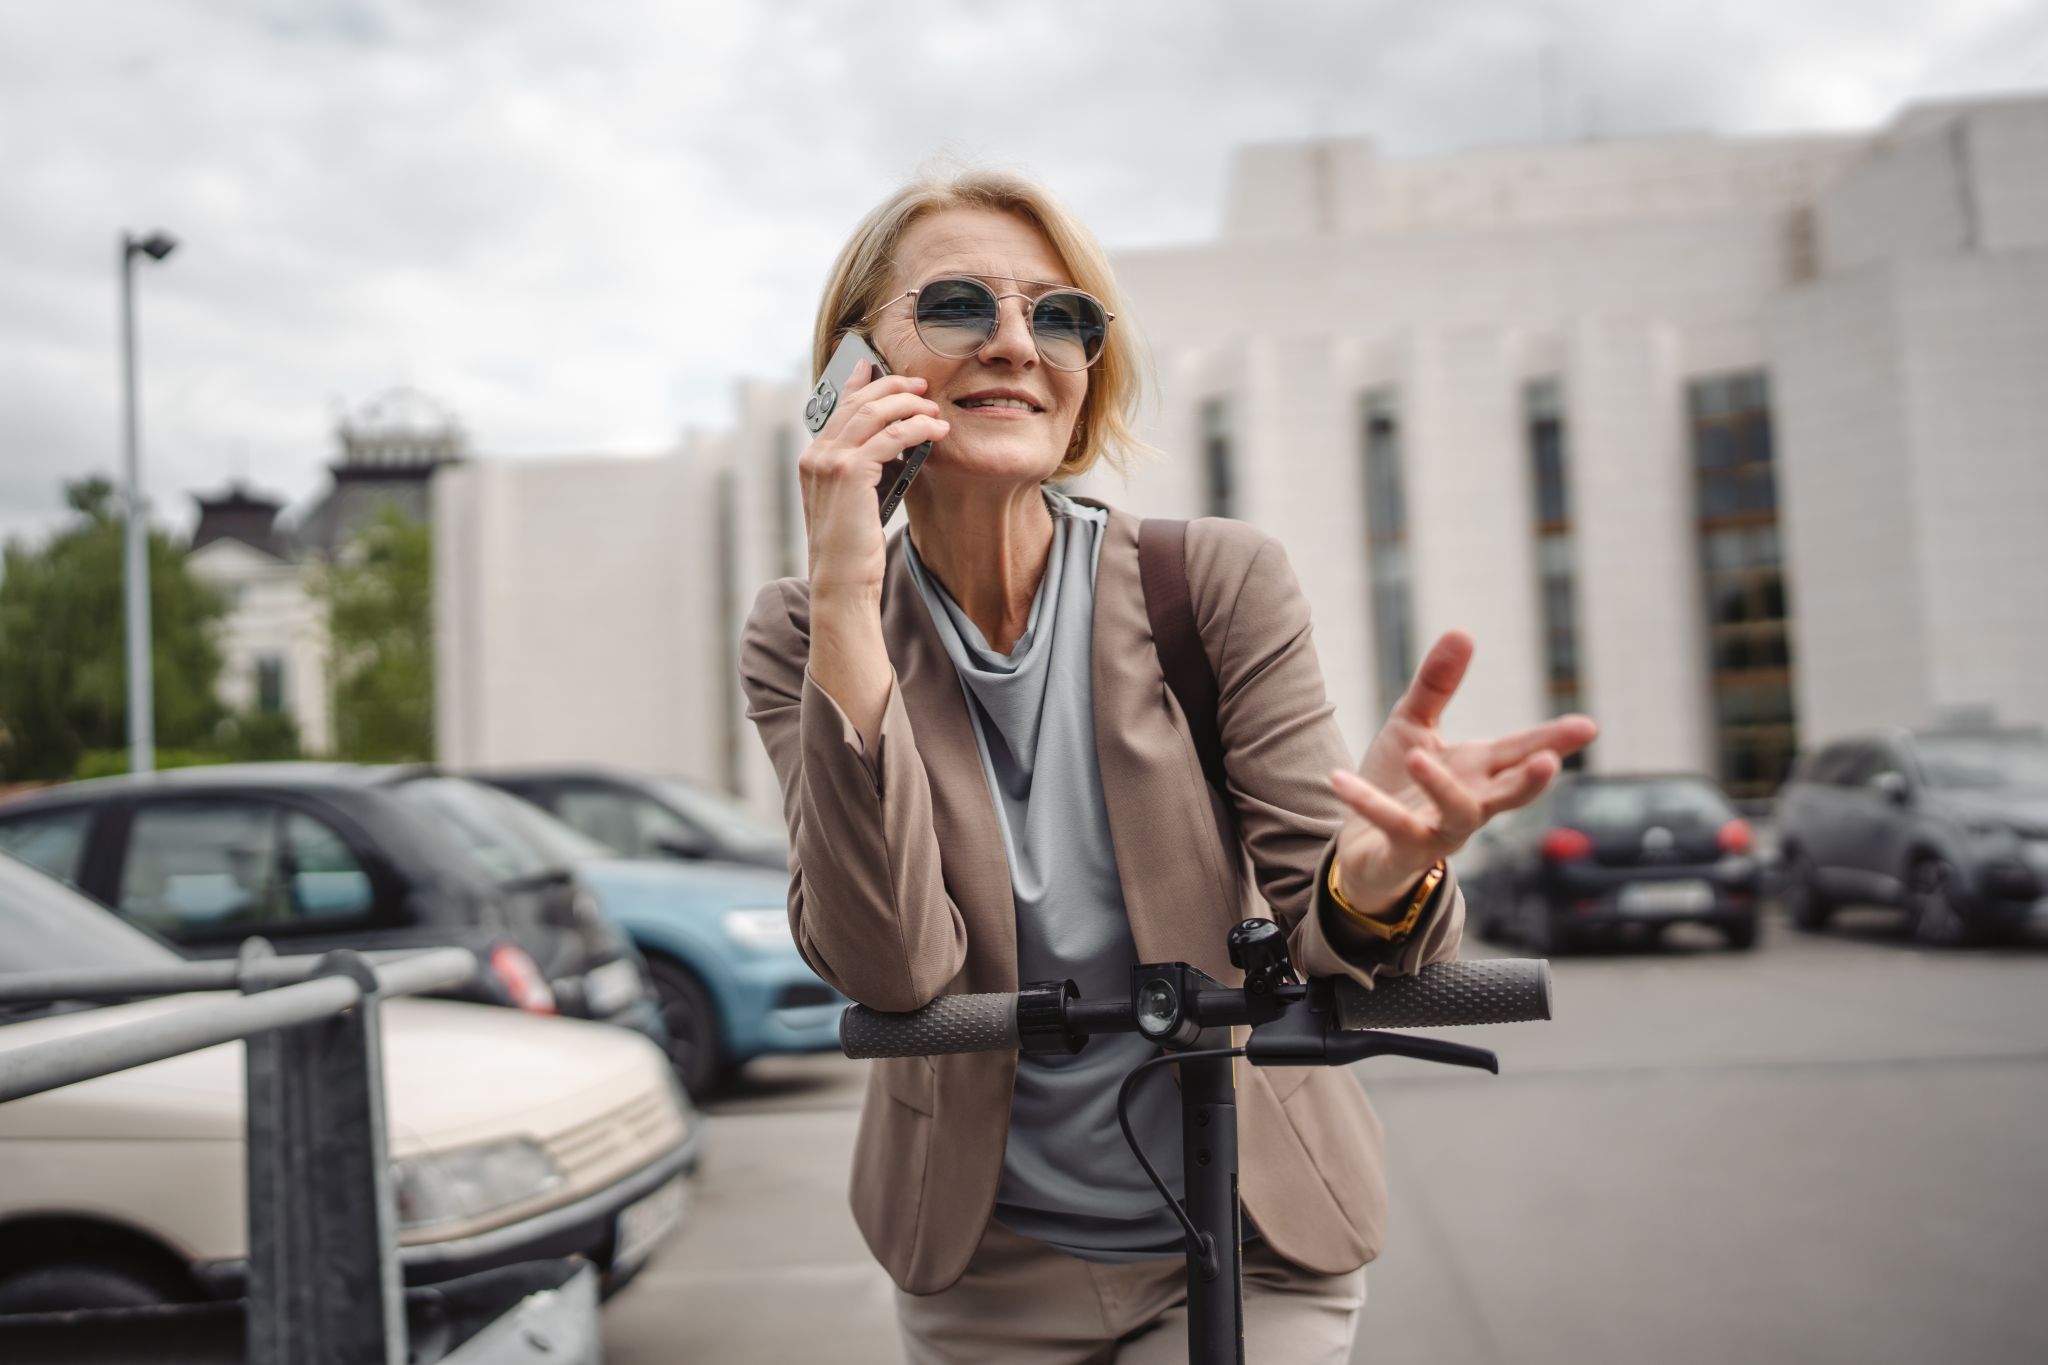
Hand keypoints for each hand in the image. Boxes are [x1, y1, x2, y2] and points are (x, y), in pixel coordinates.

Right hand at [798, 360, 950, 599]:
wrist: (841, 583)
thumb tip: (894, 445)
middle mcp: (816, 455)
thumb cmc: (852, 550)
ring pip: (876, 413)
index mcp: (812, 460)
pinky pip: (891, 437)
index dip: (858, 383)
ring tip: (934, 410)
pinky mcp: (850, 473)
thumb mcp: (854, 501)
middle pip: (858, 403)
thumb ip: (862, 470)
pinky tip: (936, 431)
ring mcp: (829, 462)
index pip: (837, 408)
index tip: (875, 367)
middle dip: (893, 388)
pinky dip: (917, 428)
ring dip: (910, 406)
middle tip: (921, 387)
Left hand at [1327, 630, 1597, 919]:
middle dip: (1531, 779)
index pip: (1522, 752)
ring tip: (1417, 755)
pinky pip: (1390, 825)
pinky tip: (1340, 780)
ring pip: (1456, 814)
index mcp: (1478, 771)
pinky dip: (1367, 803)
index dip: (1554, 740)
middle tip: (1549, 761)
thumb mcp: (1412, 727)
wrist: (1360, 847)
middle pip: (1509, 791)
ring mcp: (1439, 830)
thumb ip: (1436, 685)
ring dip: (1442, 787)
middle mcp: (1469, 803)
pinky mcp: (1403, 849)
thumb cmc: (1396, 785)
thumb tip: (1463, 631)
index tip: (1588, 726)